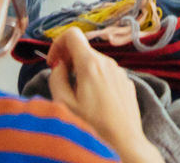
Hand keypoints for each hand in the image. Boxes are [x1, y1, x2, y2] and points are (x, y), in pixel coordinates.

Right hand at [47, 29, 157, 162]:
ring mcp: (120, 73)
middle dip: (69, 61)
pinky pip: (107, 75)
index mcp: (91, 63)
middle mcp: (108, 63)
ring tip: (78, 97)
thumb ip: (56, 78)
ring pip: (95, 63)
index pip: (72, 34)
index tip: (52, 63)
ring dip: (82, 72)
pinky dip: (96, 81)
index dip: (57, 44)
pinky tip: (95, 103)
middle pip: (83, 50)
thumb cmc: (93, 127)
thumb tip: (59, 66)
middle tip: (61, 81)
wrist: (125, 144)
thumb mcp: (64, 103)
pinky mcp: (127, 84)